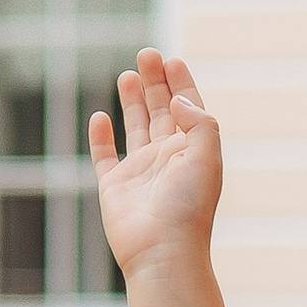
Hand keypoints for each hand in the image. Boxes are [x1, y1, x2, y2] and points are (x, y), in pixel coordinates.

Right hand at [88, 46, 221, 282]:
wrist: (162, 252)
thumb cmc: (188, 209)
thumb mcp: (207, 159)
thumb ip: (199, 122)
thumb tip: (178, 99)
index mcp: (192, 152)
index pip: (188, 110)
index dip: (182, 84)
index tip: (172, 60)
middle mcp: (167, 160)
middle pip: (161, 111)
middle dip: (155, 82)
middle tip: (147, 54)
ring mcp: (140, 172)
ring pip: (136, 127)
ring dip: (132, 101)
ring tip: (129, 75)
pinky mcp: (114, 187)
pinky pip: (105, 156)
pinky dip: (101, 136)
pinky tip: (100, 116)